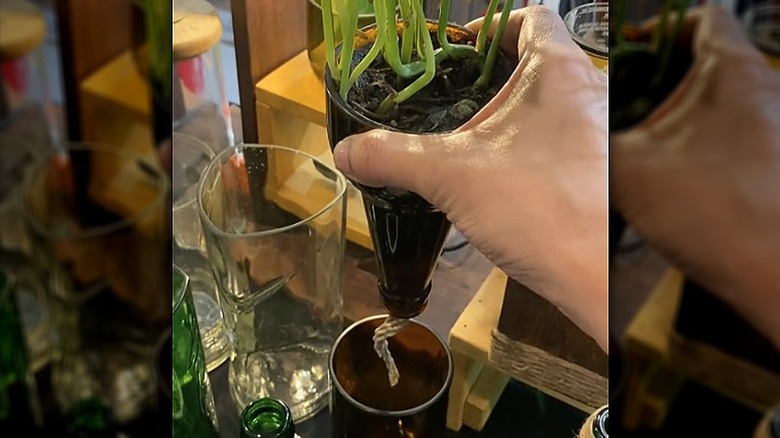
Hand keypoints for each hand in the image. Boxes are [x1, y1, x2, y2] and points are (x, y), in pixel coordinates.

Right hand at [332, 6, 608, 350]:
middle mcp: (590, 93)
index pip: (529, 18)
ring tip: (473, 144)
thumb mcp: (451, 176)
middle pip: (537, 62)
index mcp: (557, 71)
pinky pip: (563, 140)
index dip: (488, 29)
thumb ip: (393, 156)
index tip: (457, 54)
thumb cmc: (541, 209)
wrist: (598, 278)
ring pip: (551, 105)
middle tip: (455, 103)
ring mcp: (603, 133)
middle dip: (493, 80)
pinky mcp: (602, 170)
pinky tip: (503, 179)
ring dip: (513, 117)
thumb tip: (347, 151)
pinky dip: (531, 148)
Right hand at [610, 6, 779, 347]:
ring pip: (714, 95)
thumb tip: (560, 124)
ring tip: (632, 134)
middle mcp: (761, 87)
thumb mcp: (630, 170)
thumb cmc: (709, 210)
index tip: (624, 54)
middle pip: (705, 55)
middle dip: (658, 72)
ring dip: (674, 107)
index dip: (656, 28)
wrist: (773, 276)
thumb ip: (594, 134)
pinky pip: (724, 128)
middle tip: (617, 98)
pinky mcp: (769, 157)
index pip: (700, 16)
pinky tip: (662, 167)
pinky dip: (692, 135)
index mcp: (731, 71)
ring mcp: (770, 123)